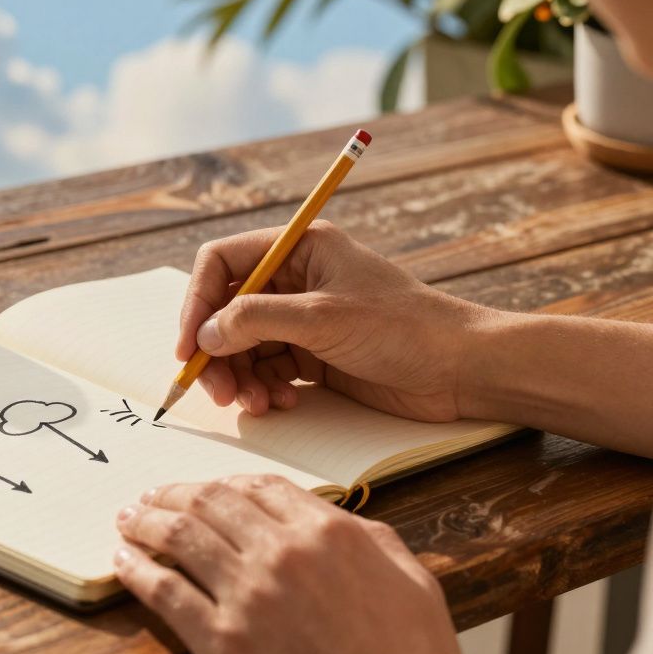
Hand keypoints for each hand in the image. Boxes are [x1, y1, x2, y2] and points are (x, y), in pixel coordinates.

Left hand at [113, 476, 459, 653]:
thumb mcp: (412, 583)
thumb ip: (370, 541)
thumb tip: (338, 522)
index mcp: (328, 533)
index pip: (260, 487)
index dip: (225, 483)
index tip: (206, 488)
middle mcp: (283, 554)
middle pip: (211, 502)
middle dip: (174, 494)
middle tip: (151, 497)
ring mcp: (249, 596)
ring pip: (181, 538)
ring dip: (147, 523)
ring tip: (129, 520)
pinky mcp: (222, 642)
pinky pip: (167, 594)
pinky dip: (138, 571)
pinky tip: (124, 561)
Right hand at [178, 220, 491, 421]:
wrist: (463, 369)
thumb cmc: (404, 328)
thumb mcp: (324, 318)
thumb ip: (257, 320)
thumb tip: (205, 335)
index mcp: (298, 249)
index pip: (222, 263)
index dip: (197, 303)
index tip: (189, 346)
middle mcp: (296, 280)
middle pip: (227, 310)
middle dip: (217, 352)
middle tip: (219, 392)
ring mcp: (304, 319)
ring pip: (244, 345)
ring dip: (240, 377)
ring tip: (256, 404)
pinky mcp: (315, 355)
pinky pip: (268, 369)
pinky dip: (265, 388)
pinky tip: (281, 403)